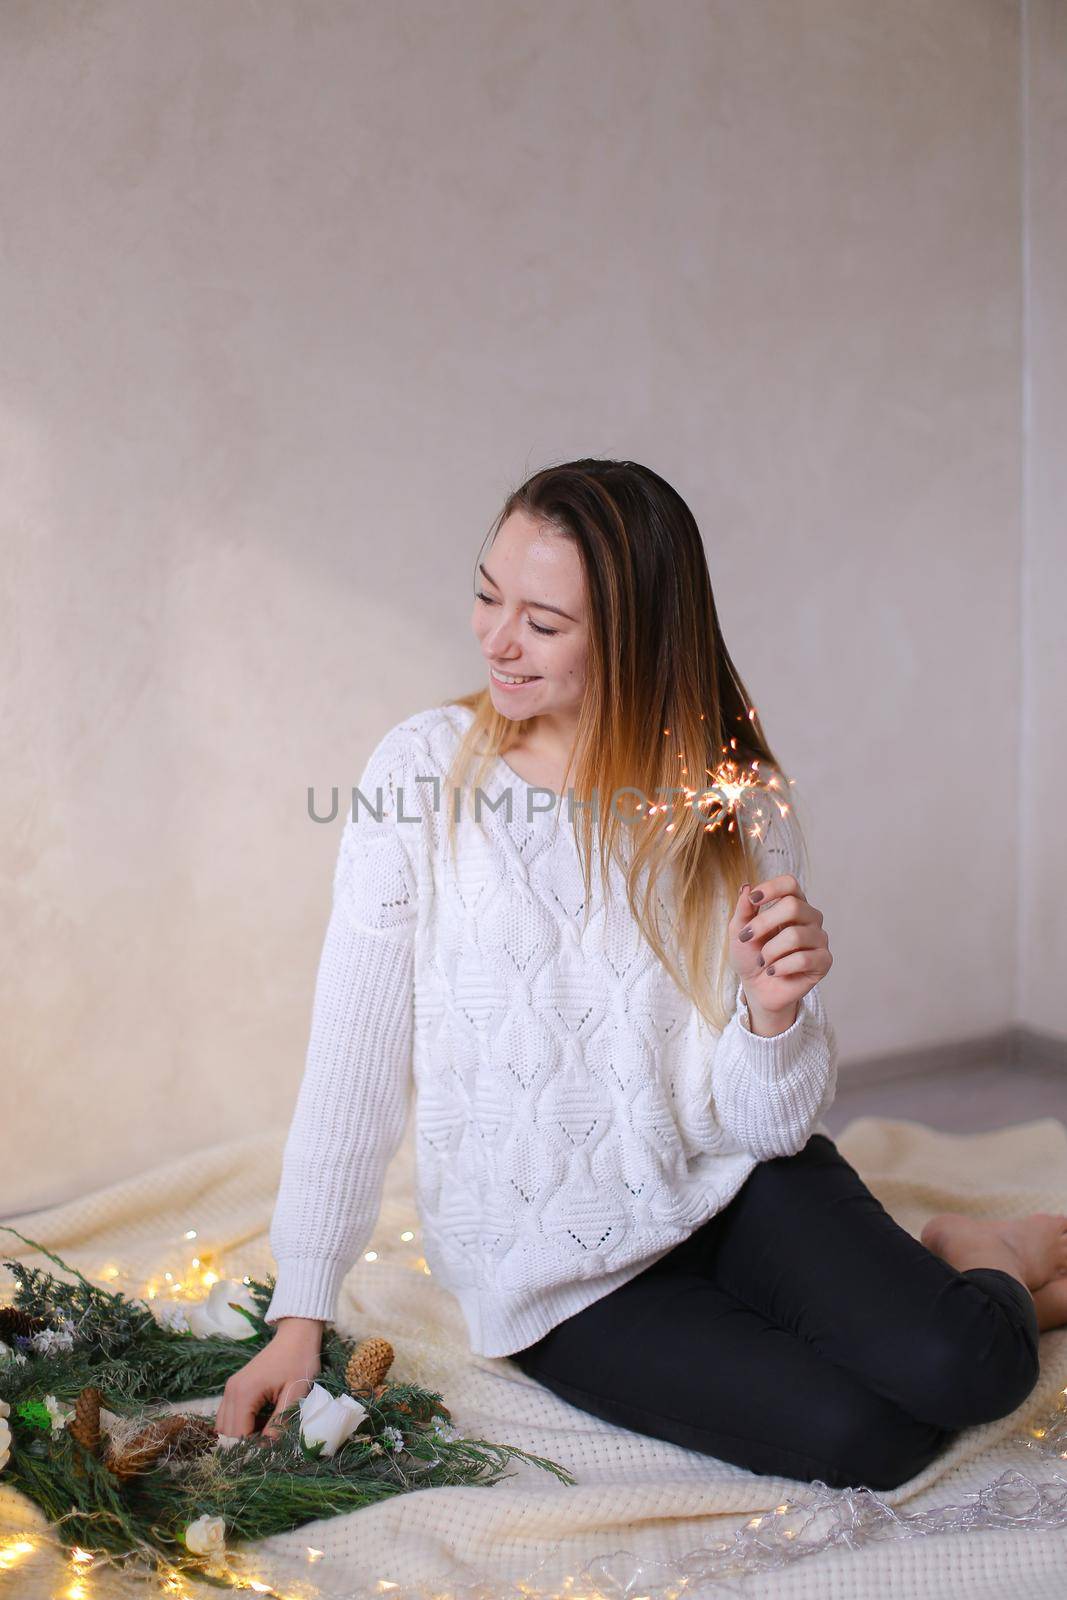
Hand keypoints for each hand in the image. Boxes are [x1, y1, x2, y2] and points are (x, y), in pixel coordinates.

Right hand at [214, 1323, 322, 1444]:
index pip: (237, 1435)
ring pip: (223, 1426)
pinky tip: (260, 1424)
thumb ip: (280, 1422)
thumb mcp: (295, 1393)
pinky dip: (239, 1425)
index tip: (270, 1456)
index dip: (252, 1450)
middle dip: (244, 1446)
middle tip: (268, 1449)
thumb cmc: (299, 1360)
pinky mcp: (235, 1388)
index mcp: (244, 1393)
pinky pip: (228, 1415)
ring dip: (240, 1436)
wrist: (296, 1334)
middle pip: (226, 1433)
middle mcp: (231, 1391)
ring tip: (264, 1437)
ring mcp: (230, 1389)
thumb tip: (269, 1449)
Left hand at [728, 874, 832, 1020]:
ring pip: (796, 935)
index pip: (790, 884)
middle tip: (746, 937)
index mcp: (792, 904)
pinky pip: (804, 959)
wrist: (757, 987)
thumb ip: (743, 910)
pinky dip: (781, 967)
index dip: (772, 888)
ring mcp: (819, 939)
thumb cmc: (751, 955)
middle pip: (793, 906)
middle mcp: (810, 918)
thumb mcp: (739, 931)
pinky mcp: (824, 961)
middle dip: (763, 923)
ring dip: (770, 951)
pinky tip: (773, 971)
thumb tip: (746, 888)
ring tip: (762, 961)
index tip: (753, 900)